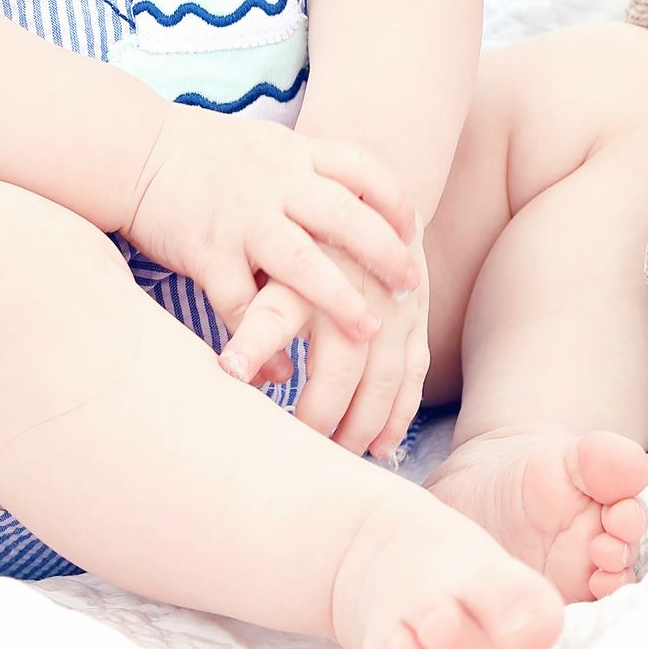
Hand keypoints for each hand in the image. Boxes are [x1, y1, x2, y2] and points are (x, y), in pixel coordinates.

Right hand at [126, 106, 422, 346]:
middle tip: (409, 288)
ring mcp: (241, 218)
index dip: (393, 200)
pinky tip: (280, 370)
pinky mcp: (207, 251)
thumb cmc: (207, 154)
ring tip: (368, 332)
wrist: (135, 151)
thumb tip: (363, 204)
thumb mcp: (268, 146)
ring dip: (338, 300)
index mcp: (295, 154)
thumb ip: (310, 171)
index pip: (362, 167)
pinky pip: (240, 304)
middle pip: (345, 216)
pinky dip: (262, 341)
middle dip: (383, 254)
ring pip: (300, 262)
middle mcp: (274, 183)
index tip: (414, 231)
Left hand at [219, 251, 431, 462]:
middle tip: (296, 446)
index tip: (230, 374)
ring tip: (335, 454)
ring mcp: (392, 304)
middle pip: (341, 364)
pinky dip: (399, 413)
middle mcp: (351, 286)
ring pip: (383, 376)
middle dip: (320, 412)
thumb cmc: (300, 236)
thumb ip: (246, 307)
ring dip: (362, 424)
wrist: (367, 194)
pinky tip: (380, 445)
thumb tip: (231, 374)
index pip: (273, 313)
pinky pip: (413, 372)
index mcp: (302, 267)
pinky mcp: (417, 316)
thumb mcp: (267, 256)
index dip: (252, 344)